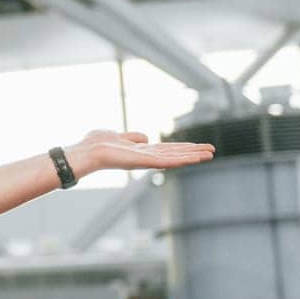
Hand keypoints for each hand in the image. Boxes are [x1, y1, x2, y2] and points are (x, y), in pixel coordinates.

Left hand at [65, 130, 214, 178]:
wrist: (87, 152)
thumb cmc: (97, 145)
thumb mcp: (118, 136)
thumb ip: (133, 137)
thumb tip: (146, 137)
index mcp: (142, 151)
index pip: (168, 149)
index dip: (183, 148)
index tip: (199, 147)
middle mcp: (147, 157)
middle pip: (176, 154)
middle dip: (193, 152)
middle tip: (212, 151)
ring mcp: (147, 160)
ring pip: (176, 158)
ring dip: (193, 156)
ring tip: (210, 154)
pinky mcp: (145, 162)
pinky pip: (167, 161)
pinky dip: (182, 159)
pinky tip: (195, 158)